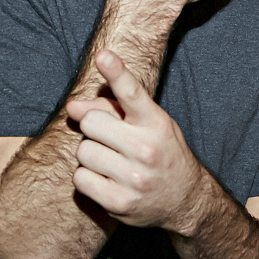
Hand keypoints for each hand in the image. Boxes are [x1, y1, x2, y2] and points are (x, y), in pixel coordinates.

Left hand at [66, 51, 205, 232]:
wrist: (185, 201)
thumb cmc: (162, 154)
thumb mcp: (149, 126)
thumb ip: (113, 111)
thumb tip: (72, 106)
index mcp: (157, 124)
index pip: (133, 93)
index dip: (117, 73)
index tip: (103, 56)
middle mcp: (147, 149)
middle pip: (91, 122)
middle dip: (95, 129)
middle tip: (112, 140)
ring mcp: (134, 178)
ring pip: (83, 151)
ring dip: (91, 156)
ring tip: (112, 162)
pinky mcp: (119, 202)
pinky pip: (80, 178)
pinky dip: (88, 178)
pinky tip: (107, 180)